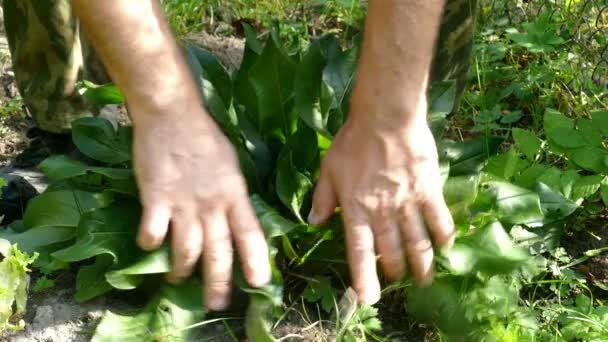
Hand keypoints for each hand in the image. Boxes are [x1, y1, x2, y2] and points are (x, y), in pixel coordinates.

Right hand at [132, 106, 270, 310]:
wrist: (173, 115)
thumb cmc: (205, 138)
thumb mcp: (231, 165)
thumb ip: (233, 195)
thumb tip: (236, 220)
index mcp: (234, 194)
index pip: (250, 234)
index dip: (256, 262)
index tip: (259, 284)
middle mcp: (212, 204)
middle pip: (218, 252)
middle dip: (218, 283)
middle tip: (217, 304)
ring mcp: (183, 203)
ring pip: (187, 249)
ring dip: (182, 270)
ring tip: (179, 280)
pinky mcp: (155, 198)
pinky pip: (153, 231)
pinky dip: (150, 243)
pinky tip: (149, 246)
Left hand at [308, 97, 453, 303]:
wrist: (385, 118)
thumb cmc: (353, 142)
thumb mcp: (329, 169)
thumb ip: (322, 199)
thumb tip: (314, 222)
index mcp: (356, 210)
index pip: (359, 251)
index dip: (363, 277)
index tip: (368, 298)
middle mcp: (382, 213)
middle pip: (391, 251)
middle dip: (394, 272)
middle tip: (398, 281)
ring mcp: (408, 203)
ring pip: (417, 242)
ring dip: (421, 264)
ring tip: (424, 279)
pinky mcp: (428, 190)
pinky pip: (439, 219)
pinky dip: (443, 236)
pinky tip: (446, 247)